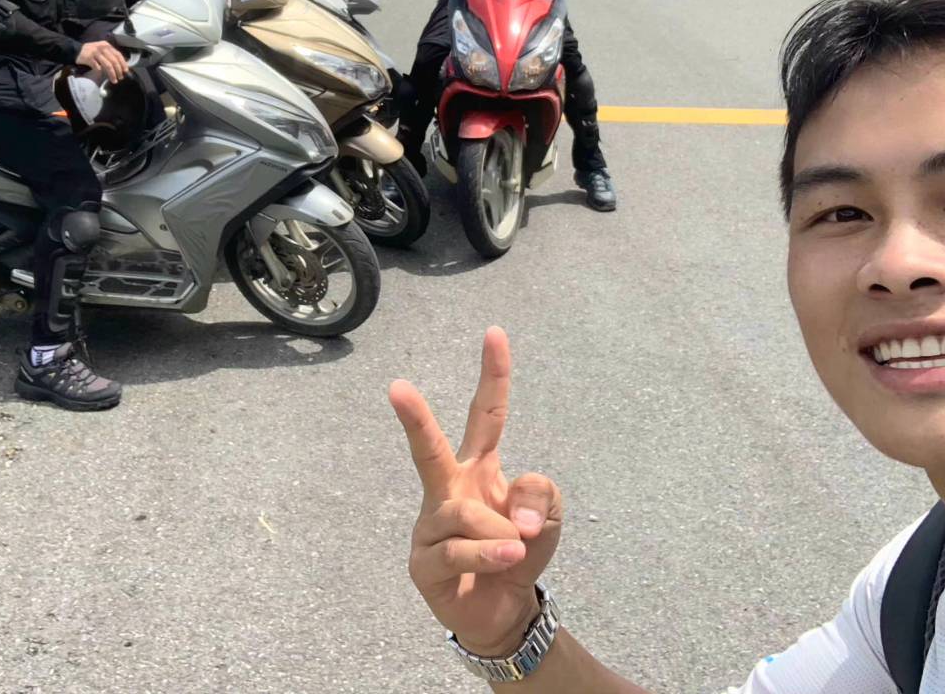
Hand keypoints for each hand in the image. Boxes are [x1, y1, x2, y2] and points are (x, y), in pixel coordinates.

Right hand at [76, 40, 128, 84]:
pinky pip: (97, 66)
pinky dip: (100, 71)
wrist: (75, 50)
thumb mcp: (101, 50)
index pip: (118, 54)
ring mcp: (95, 52)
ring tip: (114, 80)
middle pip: (113, 60)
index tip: (125, 71)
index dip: (123, 63)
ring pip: (107, 64)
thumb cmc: (91, 52)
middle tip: (120, 77)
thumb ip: (110, 55)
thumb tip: (121, 65)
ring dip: (112, 73)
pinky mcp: (89, 57)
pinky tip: (101, 74)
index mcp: (107, 46)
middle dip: (118, 70)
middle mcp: (102, 48)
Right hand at [390, 327, 563, 656]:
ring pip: (465, 513)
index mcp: (480, 467)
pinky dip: (491, 555)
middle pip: (430, 448)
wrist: (502, 611)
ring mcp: (430, 525)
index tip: (495, 334)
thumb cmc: (518, 551)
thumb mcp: (546, 517)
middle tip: (397, 387)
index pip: (487, 414)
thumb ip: (538, 494)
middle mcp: (449, 488)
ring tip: (515, 550)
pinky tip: (509, 559)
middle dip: (414, 418)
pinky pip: (459, 550)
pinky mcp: (422, 562)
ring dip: (501, 533)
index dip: (493, 375)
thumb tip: (510, 510)